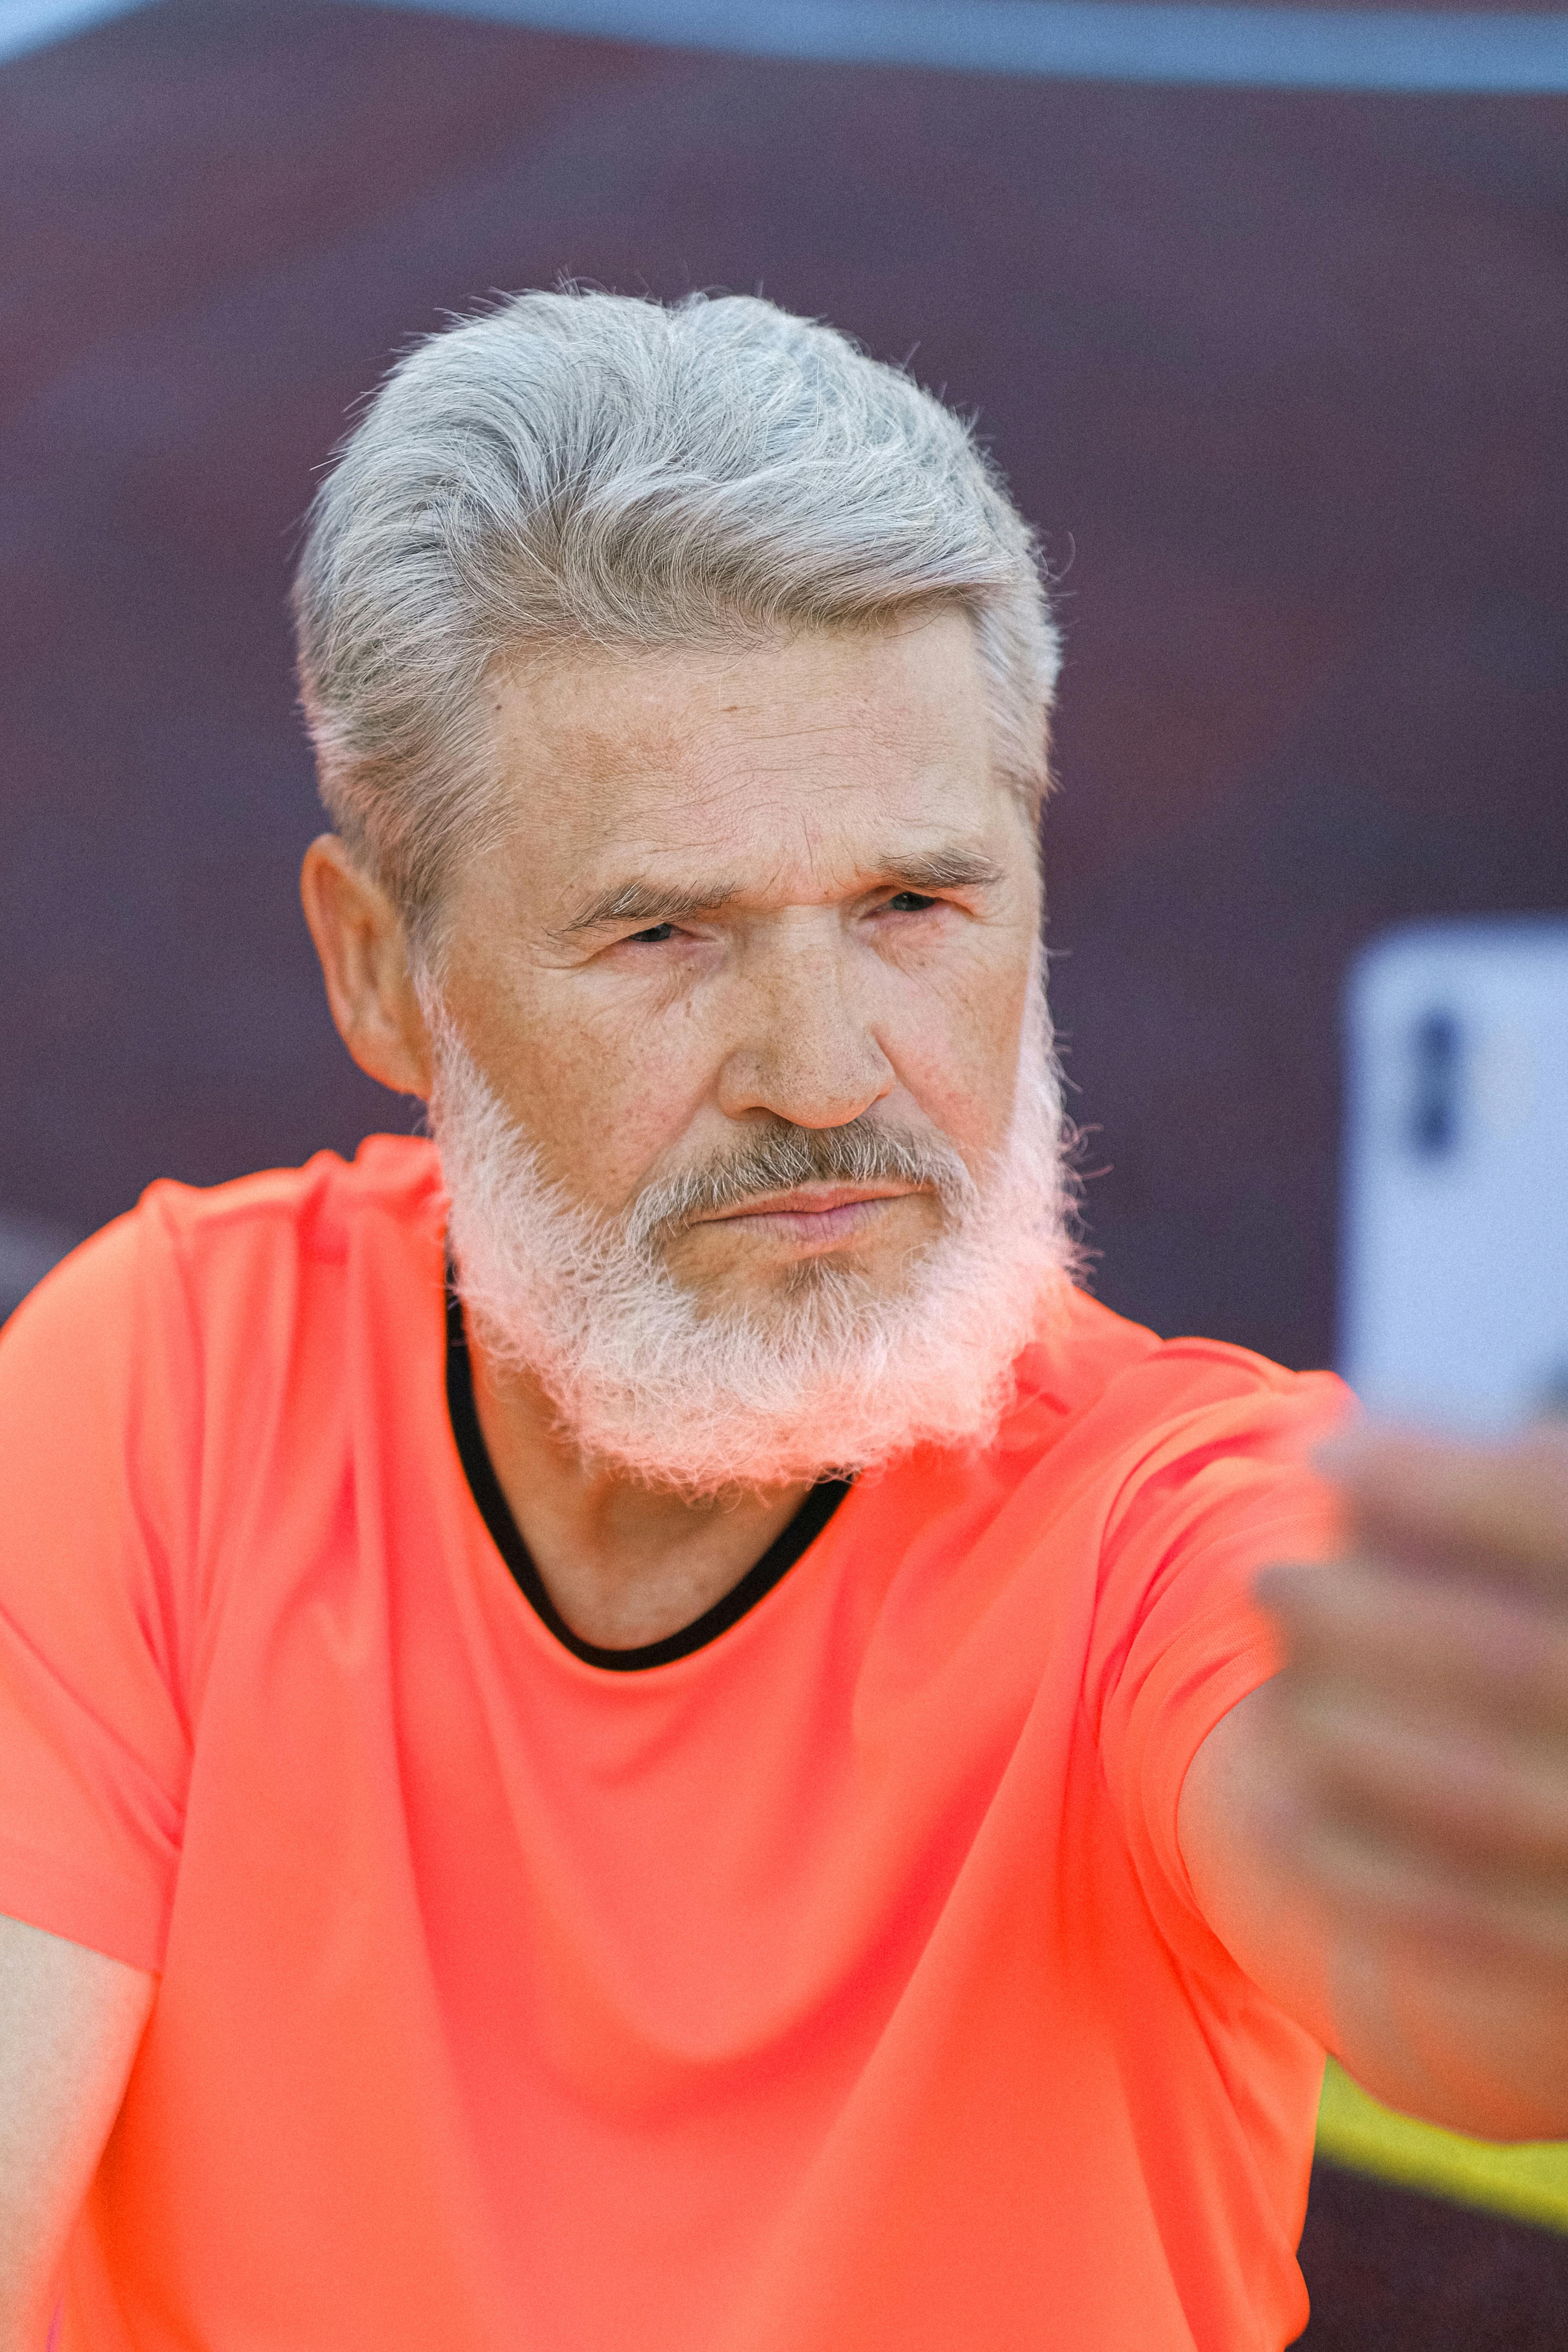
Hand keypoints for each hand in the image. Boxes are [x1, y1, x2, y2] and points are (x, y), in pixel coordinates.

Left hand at [1258, 1422, 1567, 1987]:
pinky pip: (1466, 1922)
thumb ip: (1505, 1497)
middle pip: (1509, 1660)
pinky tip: (1275, 1813)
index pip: (1552, 1510)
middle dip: (1363, 1614)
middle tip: (1265, 1580)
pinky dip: (1356, 1866)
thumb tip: (1345, 1469)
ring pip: (1476, 1799)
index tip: (1324, 1455)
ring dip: (1343, 1735)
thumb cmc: (1563, 1626)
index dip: (1433, 1476)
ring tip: (1276, 1694)